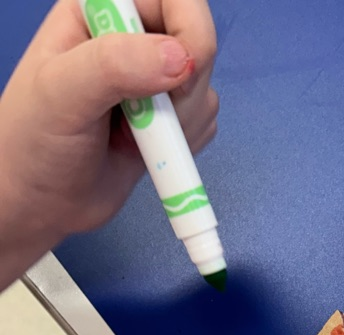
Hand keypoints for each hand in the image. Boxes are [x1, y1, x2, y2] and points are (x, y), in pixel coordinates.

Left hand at [0, 0, 218, 287]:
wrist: (39, 203)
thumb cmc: (34, 142)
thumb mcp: (62, 94)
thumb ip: (114, 66)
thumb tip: (181, 60)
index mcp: (102, 9)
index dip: (189, 34)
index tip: (176, 78)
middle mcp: (133, 37)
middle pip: (199, 43)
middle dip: (184, 91)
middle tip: (144, 120)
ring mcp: (154, 79)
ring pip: (205, 88)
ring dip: (181, 125)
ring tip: (131, 139)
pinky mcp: (170, 120)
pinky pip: (206, 123)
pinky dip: (185, 146)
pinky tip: (144, 153)